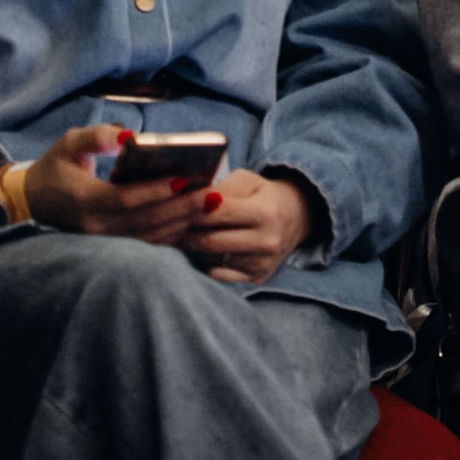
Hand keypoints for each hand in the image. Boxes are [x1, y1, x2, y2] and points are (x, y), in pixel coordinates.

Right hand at [19, 125, 214, 244]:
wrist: (33, 201)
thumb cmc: (56, 166)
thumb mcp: (69, 142)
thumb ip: (96, 136)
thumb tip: (127, 135)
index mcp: (84, 200)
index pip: (125, 199)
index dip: (156, 191)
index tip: (185, 178)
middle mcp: (94, 227)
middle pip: (145, 221)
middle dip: (182, 208)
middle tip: (213, 194)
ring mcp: (103, 242)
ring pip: (149, 237)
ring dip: (182, 222)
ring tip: (211, 204)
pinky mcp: (111, 247)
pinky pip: (146, 244)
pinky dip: (172, 234)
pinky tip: (194, 220)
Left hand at [179, 169, 311, 284]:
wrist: (297, 217)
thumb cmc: (262, 195)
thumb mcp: (247, 181)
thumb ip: (220, 187)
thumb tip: (188, 196)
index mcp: (265, 212)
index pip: (216, 213)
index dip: (189, 210)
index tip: (168, 207)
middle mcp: (266, 241)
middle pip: (210, 241)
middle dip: (183, 232)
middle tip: (162, 227)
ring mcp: (262, 263)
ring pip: (211, 259)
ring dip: (191, 248)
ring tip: (177, 236)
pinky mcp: (257, 278)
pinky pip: (219, 274)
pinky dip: (204, 263)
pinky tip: (196, 252)